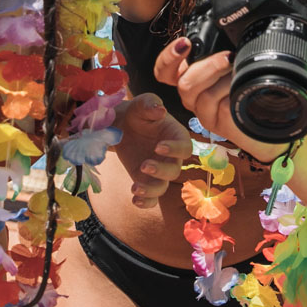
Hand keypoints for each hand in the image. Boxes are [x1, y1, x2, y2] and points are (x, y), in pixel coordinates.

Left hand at [113, 93, 193, 207]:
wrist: (122, 126)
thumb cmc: (138, 112)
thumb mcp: (142, 104)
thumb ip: (151, 105)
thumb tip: (160, 110)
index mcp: (177, 137)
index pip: (185, 147)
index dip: (174, 149)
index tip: (158, 146)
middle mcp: (171, 157)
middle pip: (174, 171)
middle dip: (160, 171)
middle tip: (144, 165)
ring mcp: (159, 172)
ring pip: (162, 187)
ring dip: (151, 190)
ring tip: (135, 188)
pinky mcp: (145, 181)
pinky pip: (151, 198)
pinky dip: (145, 202)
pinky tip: (134, 199)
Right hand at [153, 37, 284, 162]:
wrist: (269, 116)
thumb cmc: (248, 84)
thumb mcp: (232, 61)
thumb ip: (220, 49)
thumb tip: (225, 29)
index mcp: (191, 77)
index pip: (165, 71)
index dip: (168, 57)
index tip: (185, 43)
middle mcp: (193, 96)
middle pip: (183, 83)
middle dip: (207, 66)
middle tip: (228, 56)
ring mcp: (204, 112)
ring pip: (201, 95)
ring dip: (222, 78)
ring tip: (239, 71)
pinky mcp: (217, 124)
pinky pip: (219, 106)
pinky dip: (231, 92)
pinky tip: (241, 87)